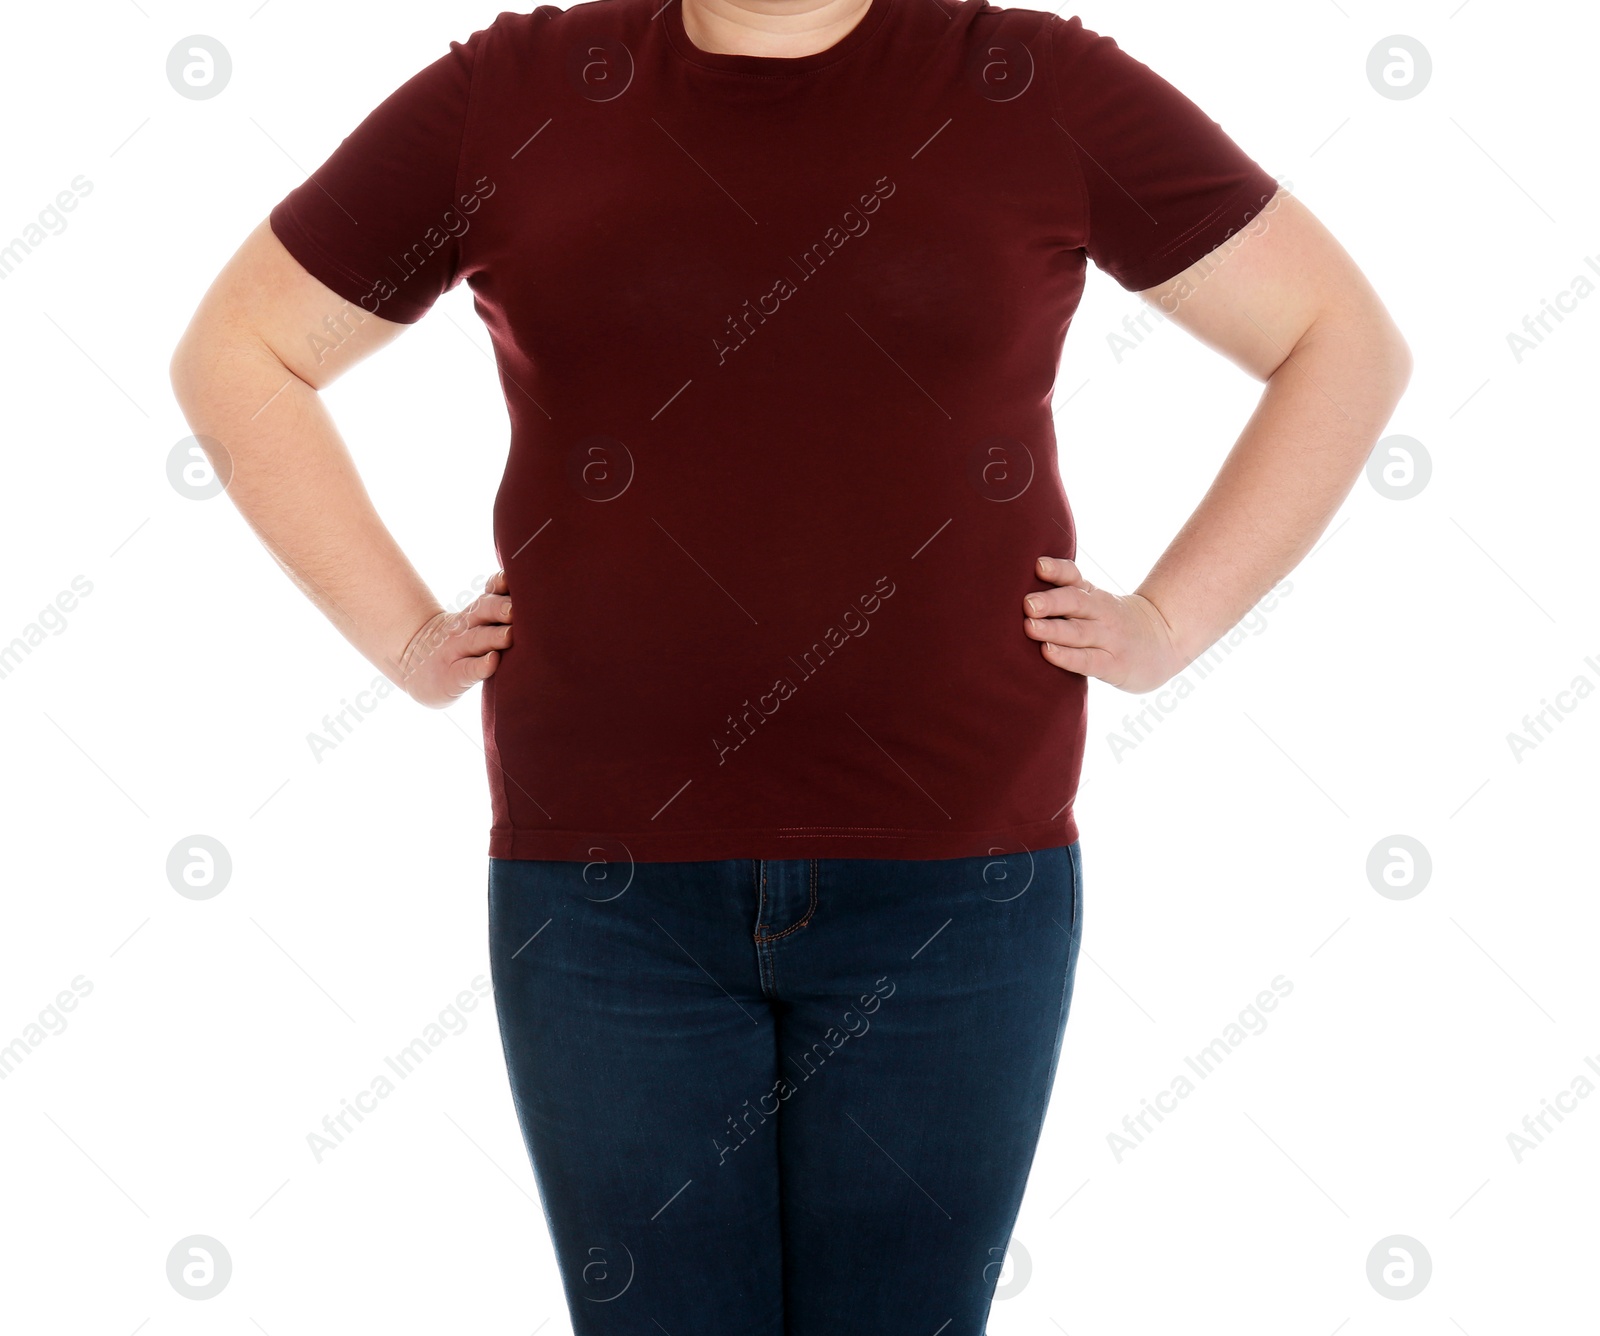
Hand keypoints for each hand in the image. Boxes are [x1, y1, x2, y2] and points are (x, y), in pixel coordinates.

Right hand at [395, 570, 512, 707]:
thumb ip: (502, 612)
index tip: (510, 578)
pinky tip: (492, 661)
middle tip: (514, 609)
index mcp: (477, 612)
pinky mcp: (453, 676)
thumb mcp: (477, 623)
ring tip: (509, 635)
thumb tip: (543, 598)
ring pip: (476, 639)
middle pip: (483, 611)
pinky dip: (481, 666)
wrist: (421, 667)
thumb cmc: (465, 645)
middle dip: (499, 607)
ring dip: (494, 636)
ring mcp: (457, 650)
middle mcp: (467, 627)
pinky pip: (467, 669)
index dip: (499, 584)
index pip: (489, 593)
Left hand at [1022, 556, 1182, 693]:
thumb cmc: (1114, 621)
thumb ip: (1065, 593)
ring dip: (1053, 629)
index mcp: (1092, 594)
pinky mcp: (1113, 664)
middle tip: (1027, 603)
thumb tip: (1016, 586)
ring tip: (1030, 626)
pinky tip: (1048, 652)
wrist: (1164, 642)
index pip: (1074, 577)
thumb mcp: (1095, 601)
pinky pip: (1087, 660)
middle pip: (1075, 602)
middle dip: (1050, 601)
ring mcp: (1108, 638)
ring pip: (1078, 632)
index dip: (1057, 570)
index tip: (1038, 566)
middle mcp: (1100, 612)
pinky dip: (1067, 657)